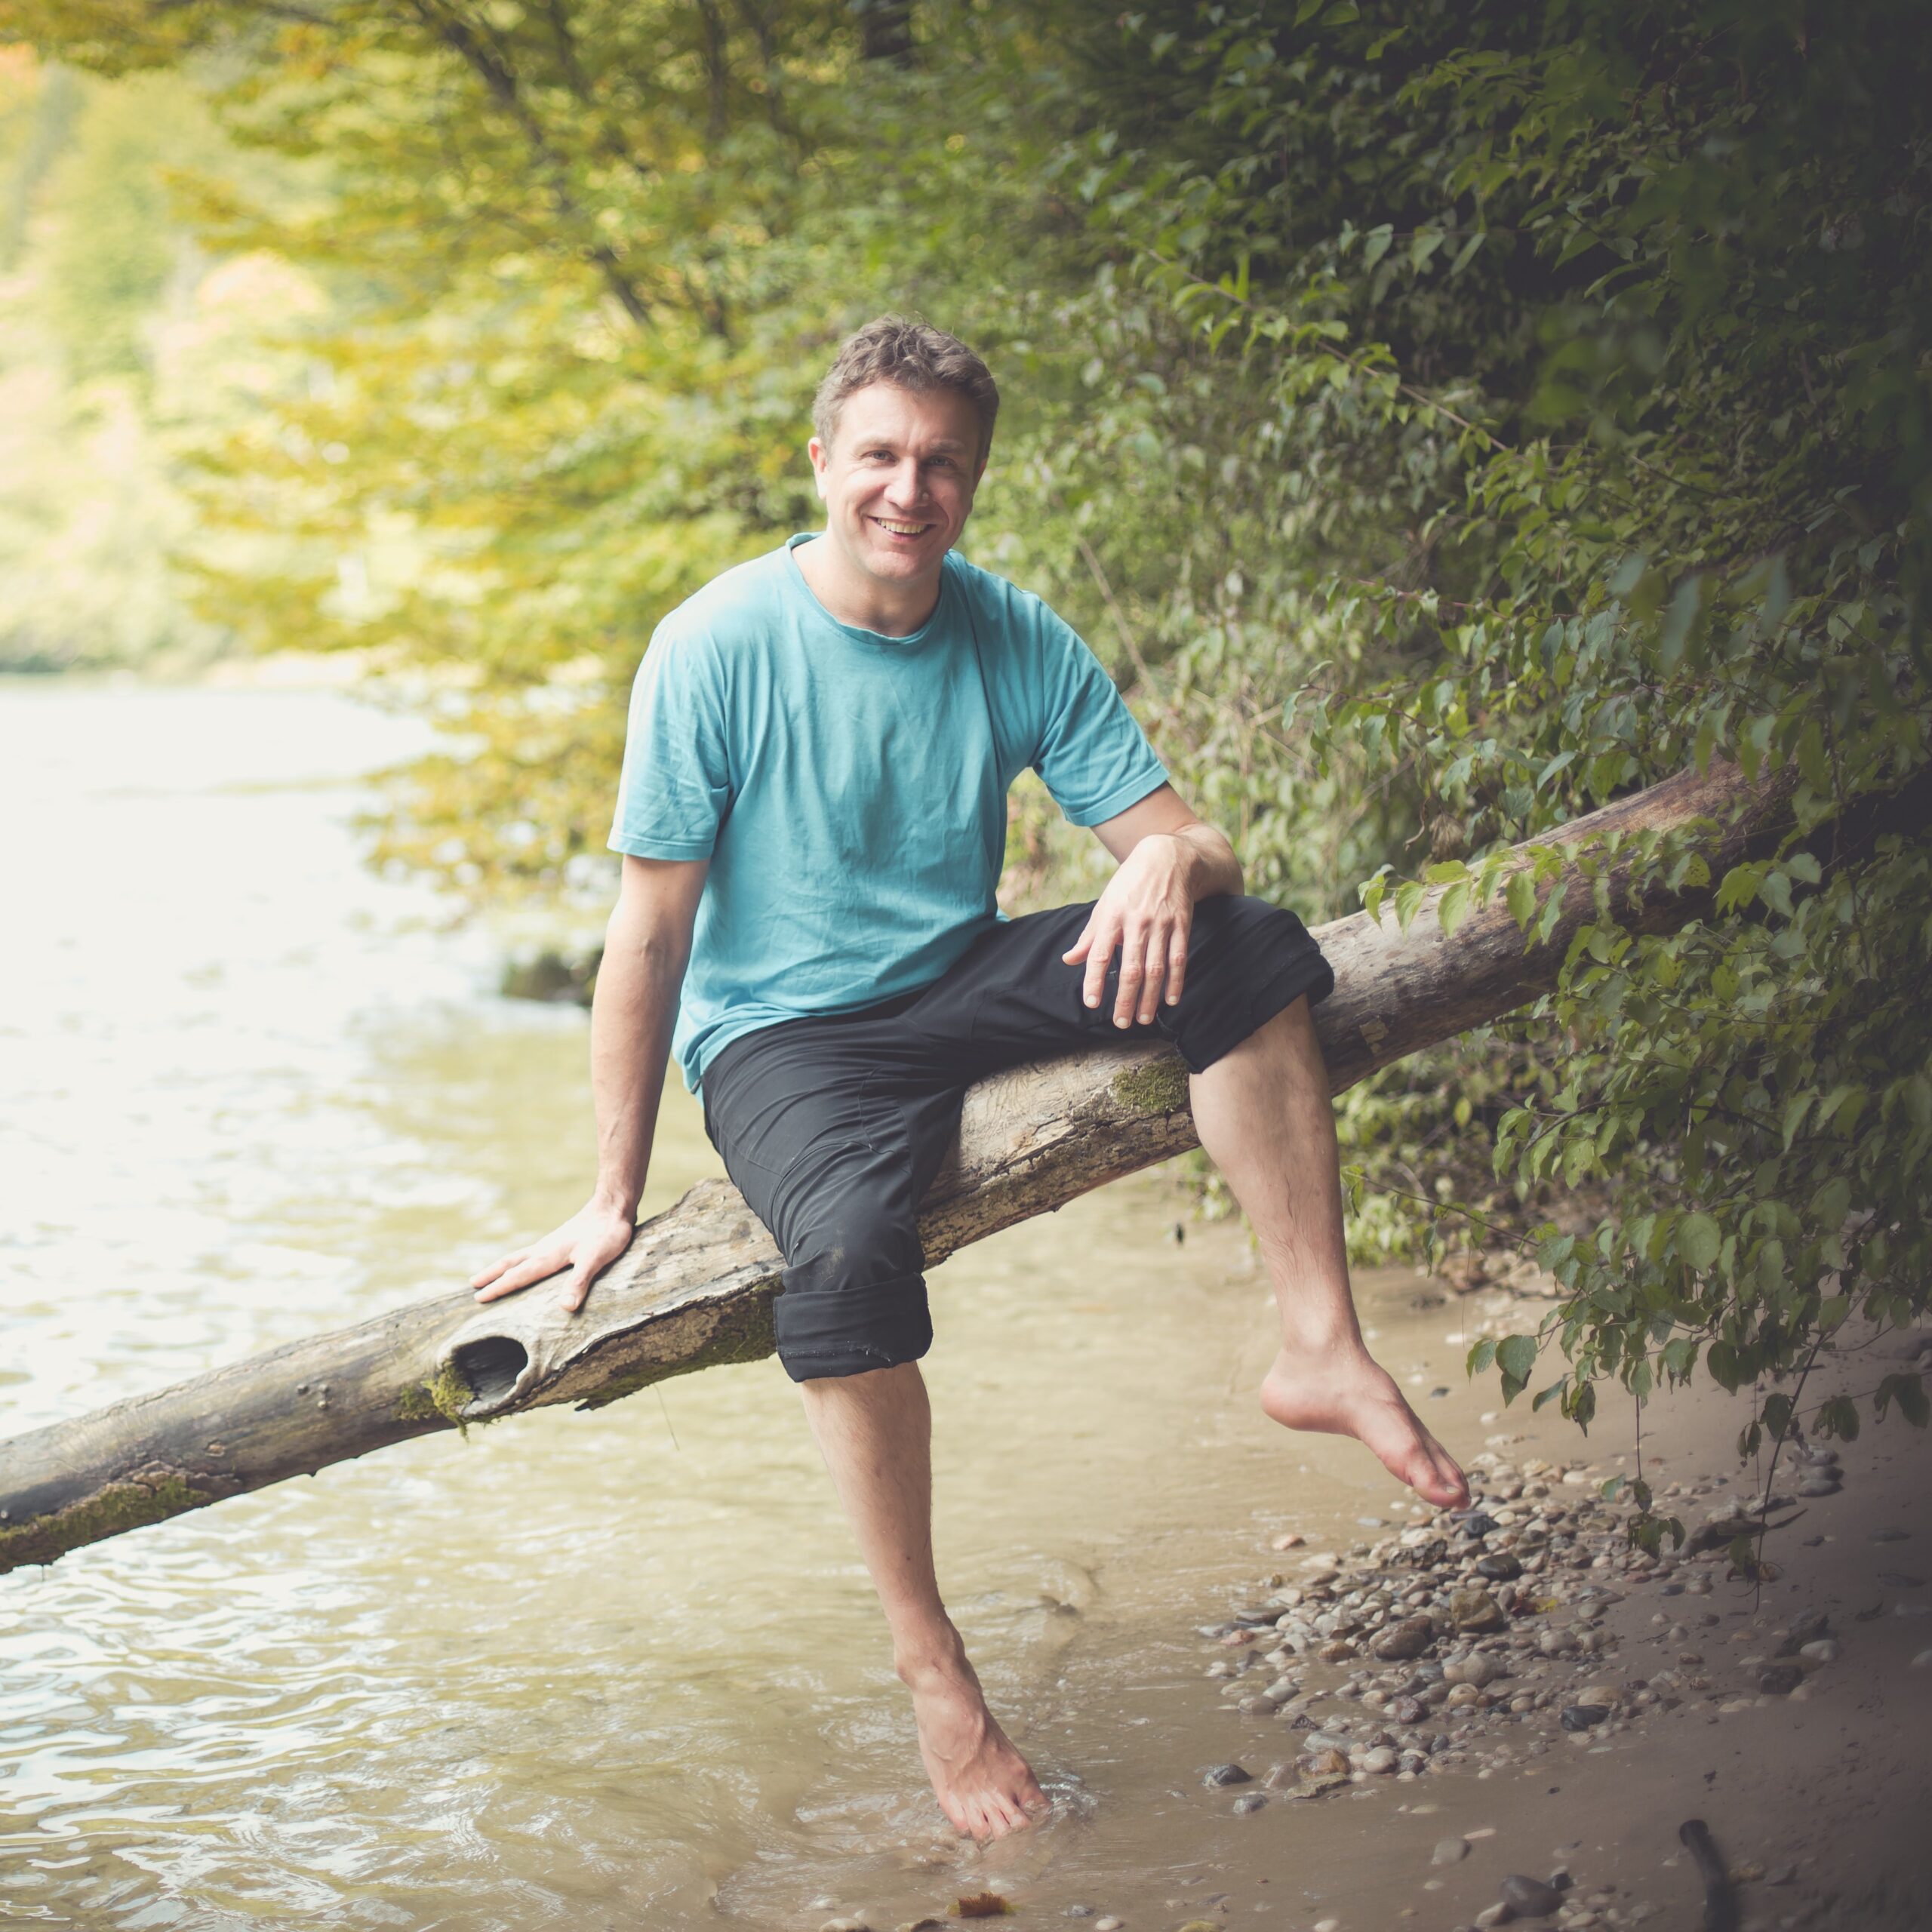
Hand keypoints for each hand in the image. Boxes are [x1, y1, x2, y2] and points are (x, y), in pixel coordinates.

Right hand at [469, 1197, 637, 1312]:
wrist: (613, 1205)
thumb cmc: (606, 1233)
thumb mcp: (595, 1260)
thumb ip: (579, 1282)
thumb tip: (564, 1308)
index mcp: (547, 1256)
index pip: (517, 1276)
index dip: (498, 1288)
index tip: (478, 1298)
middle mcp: (544, 1249)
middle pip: (511, 1263)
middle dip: (492, 1275)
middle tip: (472, 1284)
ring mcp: (551, 1243)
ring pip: (520, 1256)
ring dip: (503, 1266)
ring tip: (489, 1273)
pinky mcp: (561, 1240)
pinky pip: (532, 1253)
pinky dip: (520, 1261)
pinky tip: (526, 1262)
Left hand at [1061, 833, 1196, 1026]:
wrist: (1168, 857)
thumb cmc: (1130, 885)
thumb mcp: (1105, 904)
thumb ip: (1090, 936)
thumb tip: (1069, 961)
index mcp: (1112, 917)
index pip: (1100, 955)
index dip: (1095, 980)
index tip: (1092, 1003)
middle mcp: (1136, 921)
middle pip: (1131, 968)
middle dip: (1126, 999)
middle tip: (1121, 1023)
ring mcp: (1162, 923)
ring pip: (1156, 967)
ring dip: (1150, 997)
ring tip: (1144, 1019)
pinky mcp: (1182, 923)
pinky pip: (1179, 957)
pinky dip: (1176, 981)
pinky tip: (1171, 1000)